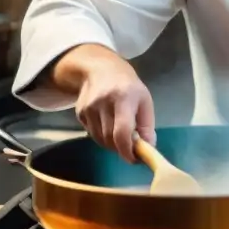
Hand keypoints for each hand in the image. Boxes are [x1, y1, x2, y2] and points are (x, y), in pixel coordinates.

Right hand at [60, 45, 155, 163]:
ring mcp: (88, 108)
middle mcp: (103, 103)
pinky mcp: (79, 112)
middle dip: (122, 149)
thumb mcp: (144, 100)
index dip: (128, 150)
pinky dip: (102, 136)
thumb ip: (147, 125)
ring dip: (112, 144)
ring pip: (99, 140)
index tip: (135, 159)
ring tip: (121, 135)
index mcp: (123, 98)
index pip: (122, 132)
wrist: (100, 69)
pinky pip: (91, 134)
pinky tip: (108, 125)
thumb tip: (148, 148)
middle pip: (110, 138)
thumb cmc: (128, 86)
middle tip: (131, 149)